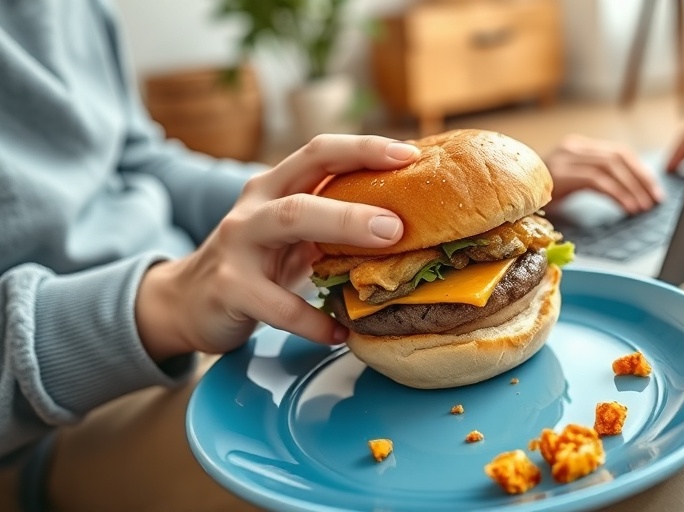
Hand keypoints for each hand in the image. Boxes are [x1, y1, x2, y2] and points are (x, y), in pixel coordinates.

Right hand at [135, 135, 420, 360]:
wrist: (186, 301)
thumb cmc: (256, 263)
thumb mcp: (293, 236)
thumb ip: (334, 224)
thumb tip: (409, 224)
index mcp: (276, 187)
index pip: (321, 152)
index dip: (366, 149)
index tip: (413, 153)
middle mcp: (256, 207)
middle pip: (307, 186)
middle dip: (358, 197)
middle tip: (402, 219)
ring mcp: (238, 245)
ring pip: (289, 221)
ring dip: (342, 228)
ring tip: (386, 244)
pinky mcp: (228, 287)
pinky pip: (276, 304)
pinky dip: (312, 321)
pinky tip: (340, 333)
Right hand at [543, 134, 663, 214]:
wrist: (505, 198)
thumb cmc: (536, 197)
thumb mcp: (566, 184)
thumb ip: (592, 180)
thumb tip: (629, 194)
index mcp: (576, 148)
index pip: (617, 152)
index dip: (640, 170)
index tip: (654, 189)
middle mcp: (572, 148)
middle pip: (619, 157)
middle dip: (641, 179)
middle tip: (655, 199)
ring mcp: (565, 158)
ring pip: (611, 167)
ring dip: (632, 189)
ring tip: (643, 207)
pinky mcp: (561, 174)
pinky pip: (597, 181)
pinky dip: (617, 195)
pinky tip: (627, 208)